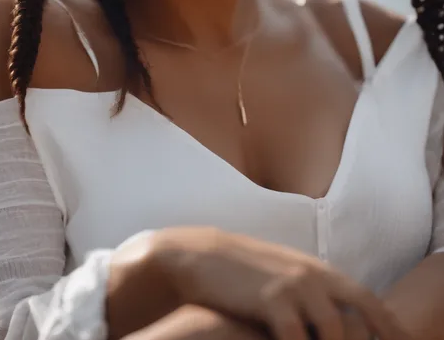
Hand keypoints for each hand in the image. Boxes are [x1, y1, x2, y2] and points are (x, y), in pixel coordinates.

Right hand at [152, 227, 409, 339]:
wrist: (200, 255)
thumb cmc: (241, 272)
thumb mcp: (282, 276)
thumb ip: (309, 292)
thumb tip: (330, 320)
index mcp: (318, 271)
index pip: (366, 300)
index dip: (386, 324)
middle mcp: (313, 276)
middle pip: (361, 313)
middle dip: (371, 338)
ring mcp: (294, 286)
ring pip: (334, 330)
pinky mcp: (272, 300)